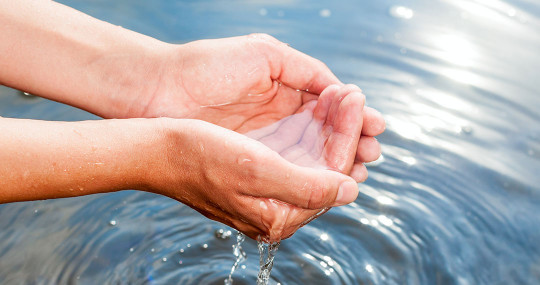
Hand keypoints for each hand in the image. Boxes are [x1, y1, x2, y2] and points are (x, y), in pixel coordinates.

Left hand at [138, 34, 384, 166]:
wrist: (159, 91)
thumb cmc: (208, 67)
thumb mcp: (265, 55)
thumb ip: (306, 70)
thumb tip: (341, 89)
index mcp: (287, 91)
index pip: (329, 109)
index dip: (353, 118)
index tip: (375, 125)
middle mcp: (280, 119)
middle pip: (325, 135)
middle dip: (352, 142)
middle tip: (372, 151)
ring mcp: (266, 143)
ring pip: (311, 156)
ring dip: (338, 160)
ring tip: (361, 163)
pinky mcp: (251, 163)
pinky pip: (288, 171)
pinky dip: (311, 174)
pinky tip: (332, 176)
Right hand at [151, 118, 359, 241]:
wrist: (155, 150)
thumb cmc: (198, 157)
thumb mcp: (256, 171)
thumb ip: (306, 187)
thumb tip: (349, 191)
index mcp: (279, 217)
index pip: (332, 179)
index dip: (348, 140)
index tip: (357, 103)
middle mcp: (277, 210)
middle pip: (326, 171)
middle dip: (343, 132)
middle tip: (355, 97)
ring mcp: (267, 194)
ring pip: (312, 160)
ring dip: (329, 129)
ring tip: (342, 98)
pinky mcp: (257, 177)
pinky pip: (295, 155)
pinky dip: (309, 132)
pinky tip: (317, 110)